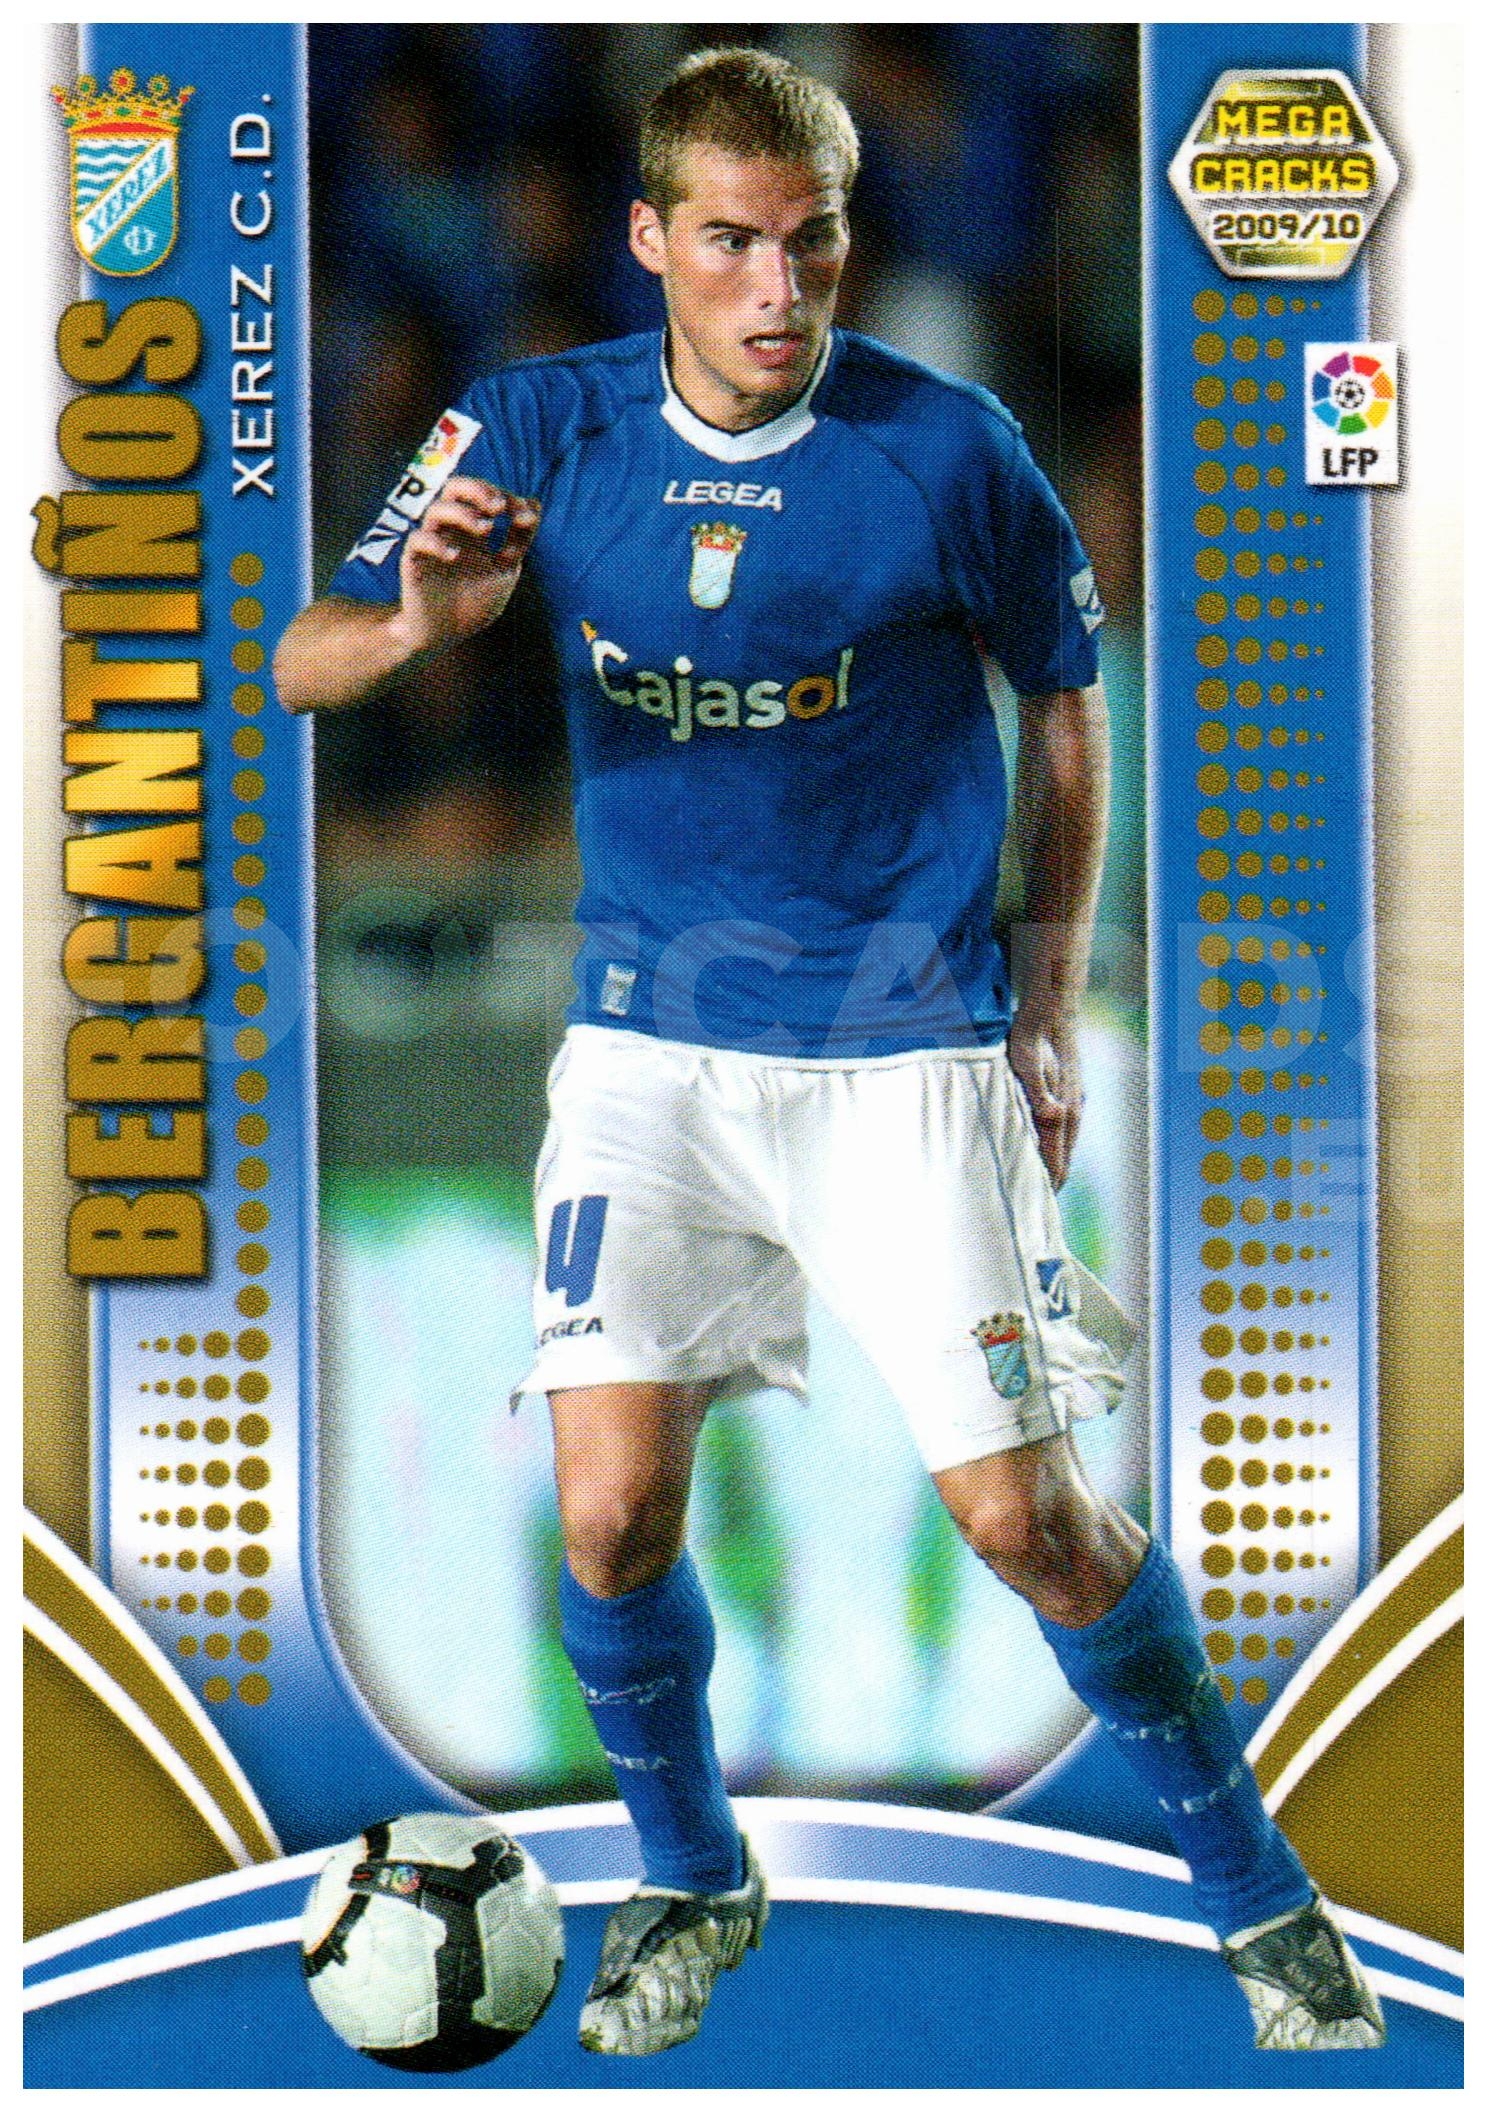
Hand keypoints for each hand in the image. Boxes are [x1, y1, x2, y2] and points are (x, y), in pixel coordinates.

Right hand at [393, 477, 539, 653]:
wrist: (443, 636)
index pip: (486, 496)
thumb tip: (535, 502)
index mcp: (472, 531)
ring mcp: (431, 544)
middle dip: (477, 489)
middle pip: (454, 487)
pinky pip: (417, 540)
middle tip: (498, 506)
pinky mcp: (413, 562)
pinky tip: (455, 557)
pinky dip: (436, 543)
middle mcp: (450, 531)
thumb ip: (519, 540)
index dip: (507, 498)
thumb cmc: (473, 604)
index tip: (526, 517)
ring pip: (436, 508)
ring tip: (486, 529)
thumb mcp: (505, 571)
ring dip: (463, 513)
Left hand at [1007, 1009, 1083, 1189]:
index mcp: (1062, 1112)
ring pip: (1064, 1145)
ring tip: (1035, 1184)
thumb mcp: (1027, 1064)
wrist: (1052, 1011)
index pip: (1055, 1162)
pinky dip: (1052, 1147)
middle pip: (1063, 1159)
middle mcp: (1072, 1111)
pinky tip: (1041, 1147)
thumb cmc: (1031, 1038)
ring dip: (1051, 1165)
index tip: (1032, 1209)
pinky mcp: (1068, 1093)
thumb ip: (1039, 1094)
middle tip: (1030, 1207)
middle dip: (1048, 1183)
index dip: (1045, 1187)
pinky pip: (1062, 1131)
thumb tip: (1054, 1117)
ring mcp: (1073, 1102)